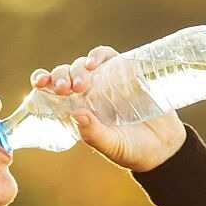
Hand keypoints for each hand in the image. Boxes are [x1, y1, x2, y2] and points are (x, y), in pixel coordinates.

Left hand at [31, 46, 186, 171]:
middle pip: (67, 74)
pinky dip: (99, 55)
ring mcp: (107, 81)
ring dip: (78, 68)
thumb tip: (75, 114)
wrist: (165, 147)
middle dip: (61, 77)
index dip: (43, 80)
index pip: (53, 89)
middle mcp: (89, 92)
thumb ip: (94, 134)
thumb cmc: (132, 150)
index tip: (40, 83)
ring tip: (81, 83)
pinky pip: (108, 57)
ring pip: (85, 64)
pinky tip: (95, 63)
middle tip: (66, 90)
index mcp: (78, 108)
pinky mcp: (127, 72)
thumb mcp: (111, 146)